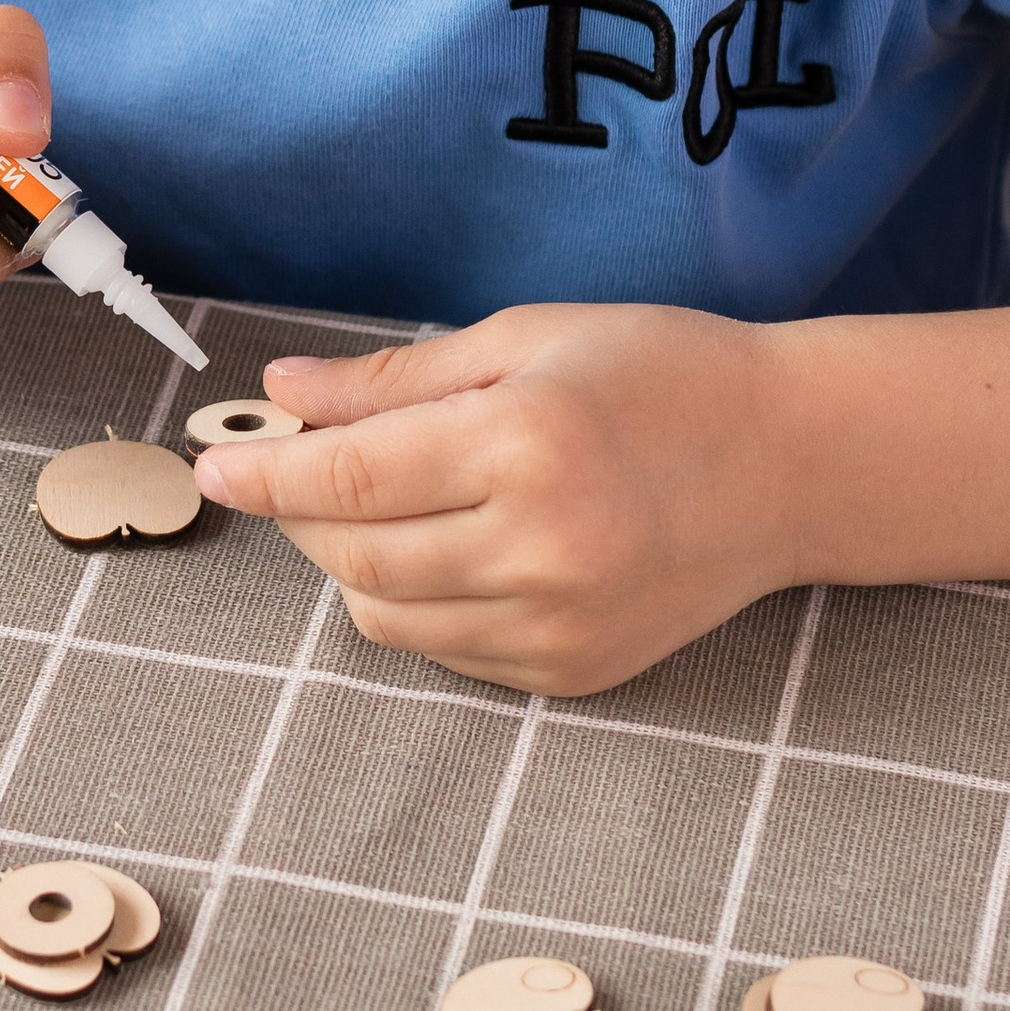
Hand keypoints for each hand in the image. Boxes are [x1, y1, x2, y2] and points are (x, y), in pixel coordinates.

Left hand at [190, 303, 789, 694]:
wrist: (794, 463)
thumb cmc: (661, 375)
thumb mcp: (526, 339)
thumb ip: (394, 380)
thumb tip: (282, 393)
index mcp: (526, 442)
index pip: (347, 477)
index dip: (265, 472)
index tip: (215, 463)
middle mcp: (541, 545)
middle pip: (353, 554)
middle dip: (300, 515)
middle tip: (296, 470)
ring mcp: (561, 621)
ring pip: (386, 616)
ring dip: (349, 563)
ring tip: (376, 506)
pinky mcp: (576, 671)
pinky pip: (447, 650)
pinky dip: (415, 604)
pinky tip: (446, 550)